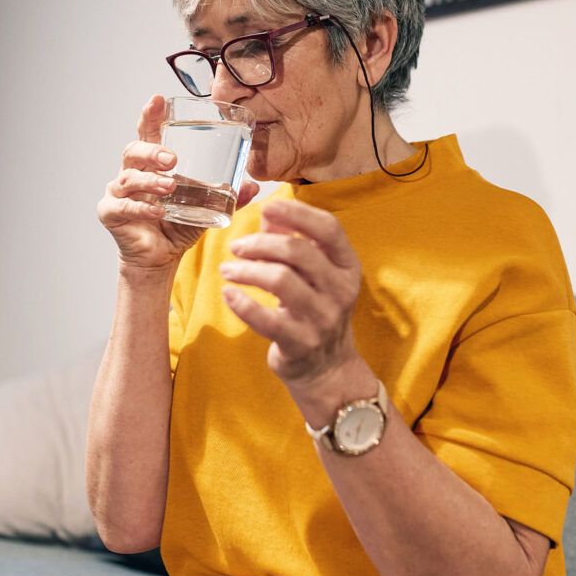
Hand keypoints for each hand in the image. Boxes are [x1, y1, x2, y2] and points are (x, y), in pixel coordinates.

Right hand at [98, 95, 260, 272]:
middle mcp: (130, 173)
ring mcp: (117, 193)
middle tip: (171, 158)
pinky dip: (141, 208)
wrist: (160, 258)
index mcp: (151, 164)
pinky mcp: (110, 214)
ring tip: (170, 186)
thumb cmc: (177, 225)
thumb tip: (252, 185)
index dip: (150, 115)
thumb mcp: (205, 207)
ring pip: (128, 178)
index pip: (148, 133)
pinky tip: (158, 212)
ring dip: (150, 181)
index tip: (158, 99)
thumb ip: (227, 196)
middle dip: (151, 151)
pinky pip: (122, 207)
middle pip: (132, 150)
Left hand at [218, 199, 361, 385]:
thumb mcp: (315, 275)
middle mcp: (340, 290)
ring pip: (280, 280)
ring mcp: (322, 318)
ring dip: (247, 270)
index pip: (329, 228)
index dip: (297, 213)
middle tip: (236, 247)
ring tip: (228, 270)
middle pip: (298, 252)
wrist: (327, 368)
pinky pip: (266, 319)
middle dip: (260, 244)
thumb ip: (293, 242)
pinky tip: (228, 294)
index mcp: (347, 266)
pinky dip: (242, 304)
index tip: (266, 206)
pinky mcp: (300, 343)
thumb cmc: (315, 309)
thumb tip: (268, 215)